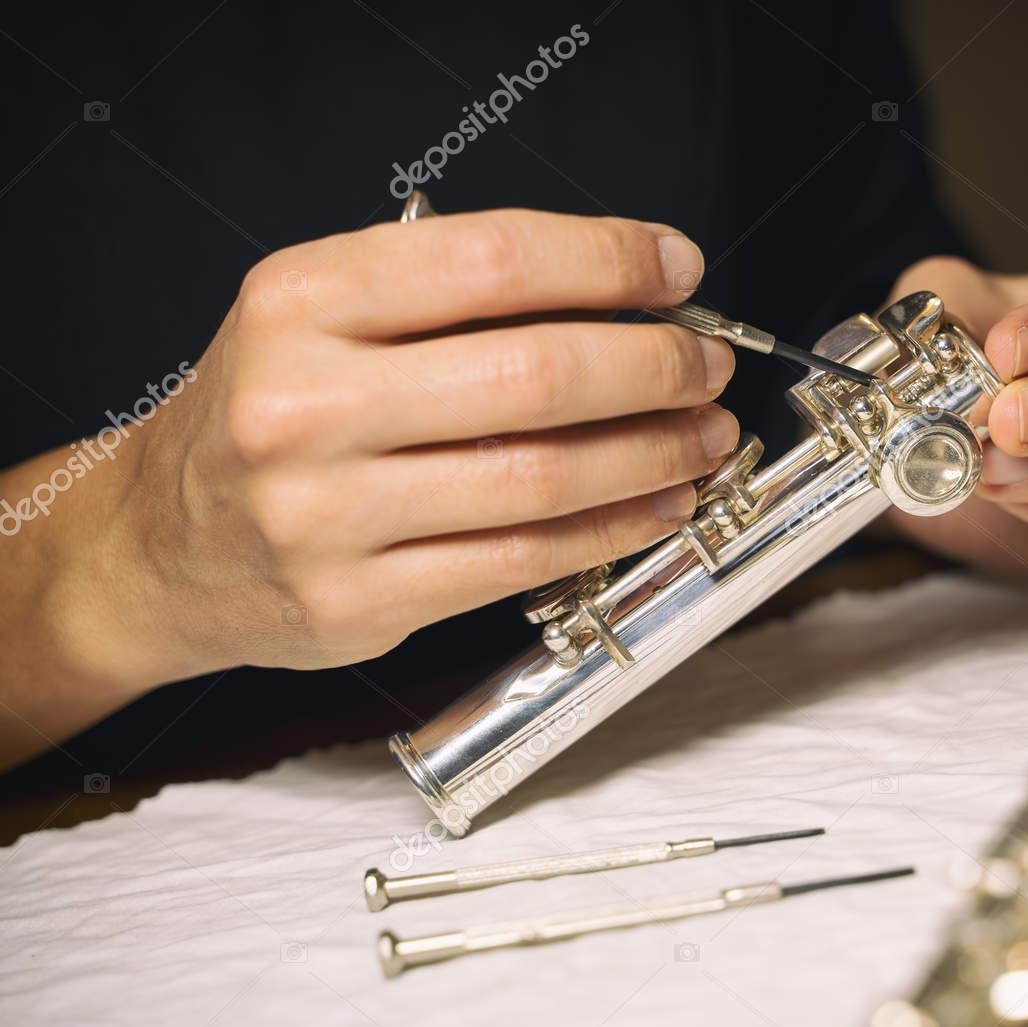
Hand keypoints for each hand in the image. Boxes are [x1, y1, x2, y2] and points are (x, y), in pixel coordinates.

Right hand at [1, 209, 736, 764]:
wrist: (160, 545)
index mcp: (302, 301)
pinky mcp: (357, 601)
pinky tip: (657, 506)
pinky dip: (612, 531)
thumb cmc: (267, 414)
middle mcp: (305, 403)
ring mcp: (326, 513)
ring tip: (702, 437)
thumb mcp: (321, 317)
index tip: (677, 269)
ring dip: (652, 454)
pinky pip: (522, 560)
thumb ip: (450, 297)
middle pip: (533, 376)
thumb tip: (623, 298)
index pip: (489, 260)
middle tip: (705, 366)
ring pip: (541, 479)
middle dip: (652, 368)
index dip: (608, 261)